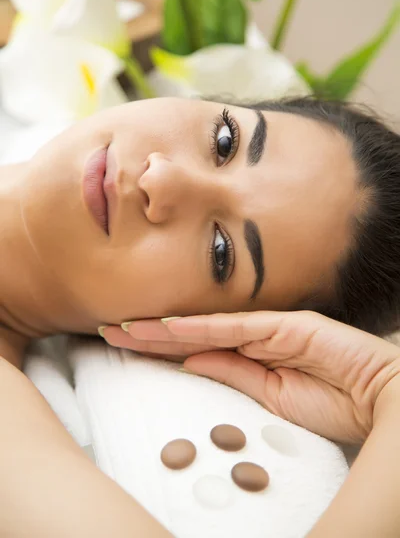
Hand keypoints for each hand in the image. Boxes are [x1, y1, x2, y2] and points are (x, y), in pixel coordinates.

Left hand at [102, 312, 399, 442]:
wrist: (381, 395)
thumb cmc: (335, 399)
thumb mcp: (272, 395)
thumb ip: (233, 373)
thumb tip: (190, 363)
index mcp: (250, 353)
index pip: (195, 346)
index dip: (159, 345)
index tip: (125, 343)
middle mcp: (254, 334)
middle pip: (191, 332)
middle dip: (149, 333)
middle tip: (108, 330)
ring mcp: (268, 327)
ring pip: (205, 326)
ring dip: (163, 329)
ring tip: (123, 328)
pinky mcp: (285, 326)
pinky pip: (234, 328)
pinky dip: (201, 328)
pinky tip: (168, 327)